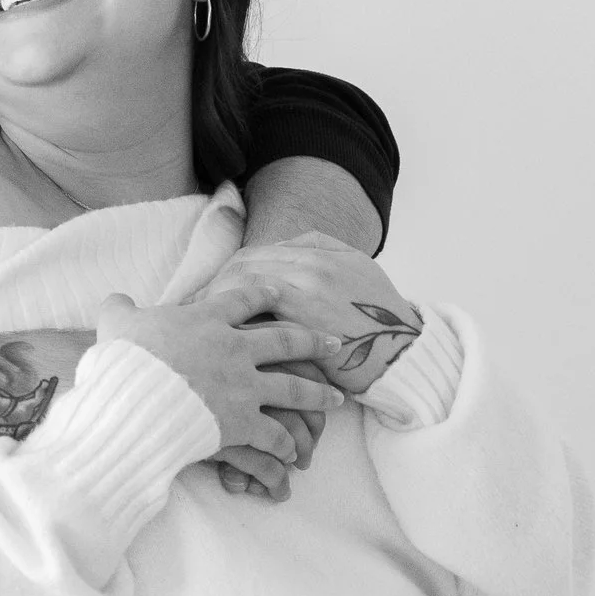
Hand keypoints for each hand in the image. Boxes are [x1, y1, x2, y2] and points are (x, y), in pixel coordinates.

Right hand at [95, 280, 341, 484]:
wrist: (132, 399)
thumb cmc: (123, 360)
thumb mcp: (116, 325)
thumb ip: (120, 311)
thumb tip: (115, 302)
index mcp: (207, 319)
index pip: (244, 299)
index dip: (264, 294)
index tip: (280, 293)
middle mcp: (235, 348)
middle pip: (286, 339)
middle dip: (313, 341)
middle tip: (336, 342)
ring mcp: (243, 386)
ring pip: (293, 387)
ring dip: (318, 394)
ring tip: (338, 399)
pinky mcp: (242, 422)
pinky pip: (273, 434)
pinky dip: (285, 444)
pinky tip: (294, 452)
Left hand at [200, 233, 422, 399]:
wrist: (405, 350)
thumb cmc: (378, 313)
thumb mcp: (355, 264)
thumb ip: (317, 247)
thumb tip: (279, 245)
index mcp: (315, 252)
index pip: (251, 257)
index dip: (223, 275)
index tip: (204, 295)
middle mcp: (307, 268)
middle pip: (240, 271)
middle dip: (211, 292)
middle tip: (189, 315)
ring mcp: (305, 296)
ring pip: (243, 292)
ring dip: (215, 310)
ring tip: (198, 330)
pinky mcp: (304, 328)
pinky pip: (256, 321)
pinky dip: (233, 330)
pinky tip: (219, 346)